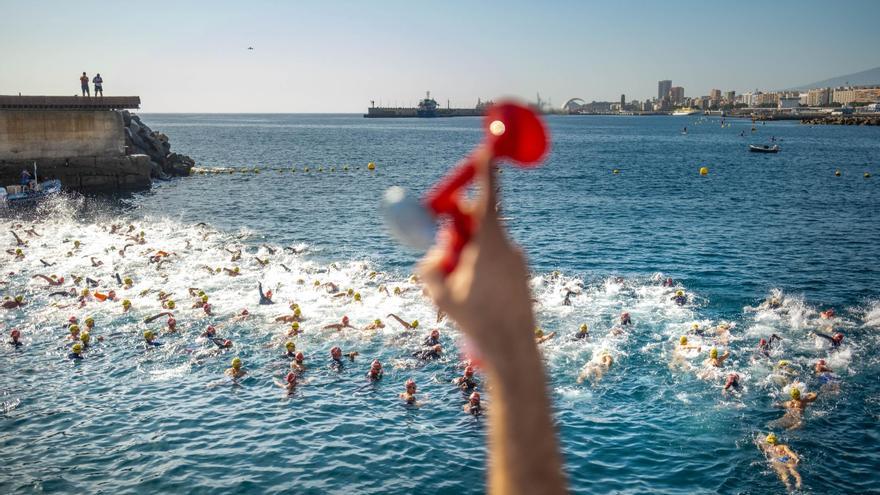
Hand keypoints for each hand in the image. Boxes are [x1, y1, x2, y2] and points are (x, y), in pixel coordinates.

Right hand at [419, 148, 534, 363]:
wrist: (513, 347)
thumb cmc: (477, 318)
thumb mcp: (441, 292)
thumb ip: (430, 266)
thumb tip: (433, 252)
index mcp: (489, 242)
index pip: (487, 196)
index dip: (484, 171)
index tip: (485, 150)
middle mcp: (508, 245)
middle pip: (481, 220)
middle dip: (460, 225)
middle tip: (443, 239)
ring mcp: (518, 260)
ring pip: (487, 244)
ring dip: (470, 254)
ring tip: (462, 288)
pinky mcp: (523, 275)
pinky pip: (497, 262)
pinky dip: (482, 269)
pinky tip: (478, 296)